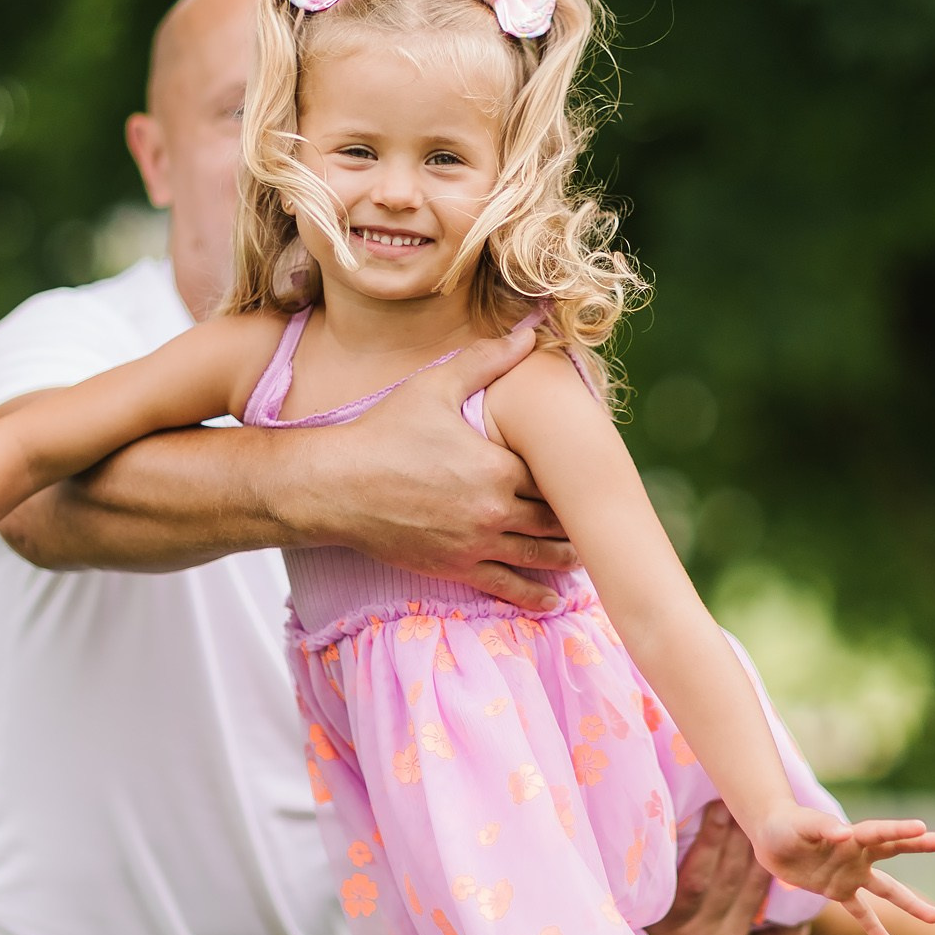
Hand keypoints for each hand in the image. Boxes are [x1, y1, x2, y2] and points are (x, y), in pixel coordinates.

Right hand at [300, 330, 580, 608]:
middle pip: (552, 517)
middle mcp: (494, 509)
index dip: (570, 475)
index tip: (587, 474)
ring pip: (537, 554)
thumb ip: (485, 362)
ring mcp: (476, 542)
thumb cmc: (383, 432)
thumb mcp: (435, 387)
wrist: (336, 486)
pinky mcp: (455, 567)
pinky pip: (505, 585)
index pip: (552, 474)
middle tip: (597, 518)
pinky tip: (552, 601)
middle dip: (573, 517)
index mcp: (497, 467)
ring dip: (563, 555)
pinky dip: (533, 595)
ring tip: (584, 556)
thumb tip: (527, 333)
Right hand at [643, 803, 816, 934]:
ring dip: (762, 863)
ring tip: (768, 832)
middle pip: (726, 882)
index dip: (710, 840)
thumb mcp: (642, 904)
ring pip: (750, 900)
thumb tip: (663, 818)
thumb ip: (656, 874)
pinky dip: (788, 924)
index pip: (694, 878)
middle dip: (739, 841)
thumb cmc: (644, 922)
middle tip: (748, 807)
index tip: (719, 805)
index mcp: (665, 925)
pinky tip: (801, 902)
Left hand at [752, 805, 934, 934]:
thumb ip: (822, 829)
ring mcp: (850, 874)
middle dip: (921, 845)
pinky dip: (873, 927)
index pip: (880, 832)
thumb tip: (843, 835)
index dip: (900, 831)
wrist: (771, 838)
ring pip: (886, 890)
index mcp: (851, 834)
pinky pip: (860, 912)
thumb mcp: (800, 826)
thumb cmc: (786, 825)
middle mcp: (857, 854)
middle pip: (895, 850)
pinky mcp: (838, 891)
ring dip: (909, 903)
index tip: (923, 828)